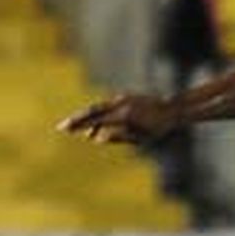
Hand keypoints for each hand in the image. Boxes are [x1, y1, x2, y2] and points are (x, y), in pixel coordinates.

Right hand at [57, 94, 178, 144]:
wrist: (173, 108)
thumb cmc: (159, 127)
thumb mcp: (141, 138)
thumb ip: (118, 137)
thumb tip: (96, 138)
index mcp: (124, 115)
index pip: (96, 120)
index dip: (80, 125)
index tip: (66, 128)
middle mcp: (120, 104)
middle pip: (92, 111)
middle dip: (76, 119)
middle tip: (61, 126)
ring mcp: (122, 99)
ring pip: (99, 108)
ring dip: (88, 119)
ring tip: (79, 131)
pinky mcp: (124, 97)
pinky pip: (107, 107)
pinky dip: (100, 116)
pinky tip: (96, 128)